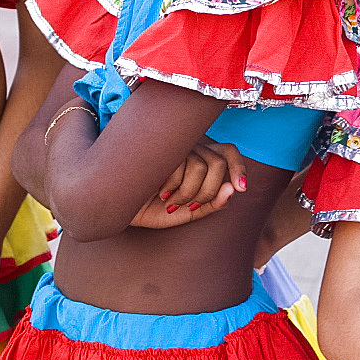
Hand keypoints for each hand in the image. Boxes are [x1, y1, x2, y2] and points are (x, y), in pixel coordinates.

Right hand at [131, 139, 246, 228]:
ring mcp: (175, 146)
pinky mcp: (161, 148)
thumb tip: (232, 191)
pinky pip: (182, 166)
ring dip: (188, 192)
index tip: (242, 188)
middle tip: (190, 206)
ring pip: (202, 165)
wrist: (117, 205)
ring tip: (170, 200)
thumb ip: (211, 205)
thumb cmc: (151, 208)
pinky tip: (159, 191)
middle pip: (218, 163)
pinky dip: (174, 186)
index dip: (238, 167)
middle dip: (209, 192)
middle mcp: (190, 148)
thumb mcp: (186, 213)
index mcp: (199, 159)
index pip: (228, 151)